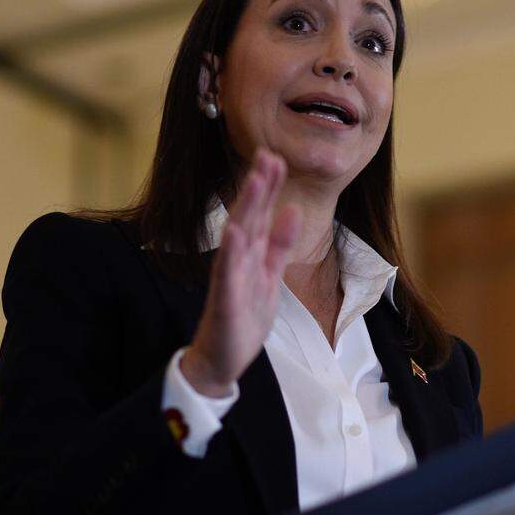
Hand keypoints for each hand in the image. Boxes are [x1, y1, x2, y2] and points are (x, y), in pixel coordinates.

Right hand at [181, 148, 300, 396]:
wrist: (221, 360)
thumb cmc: (244, 318)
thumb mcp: (271, 276)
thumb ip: (280, 245)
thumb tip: (293, 210)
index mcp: (252, 255)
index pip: (262, 214)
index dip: (269, 187)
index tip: (276, 157)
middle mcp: (239, 260)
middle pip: (250, 217)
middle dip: (259, 187)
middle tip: (267, 154)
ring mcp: (230, 278)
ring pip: (239, 237)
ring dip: (246, 209)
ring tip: (255, 181)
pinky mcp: (225, 300)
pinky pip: (227, 274)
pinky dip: (231, 253)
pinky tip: (234, 232)